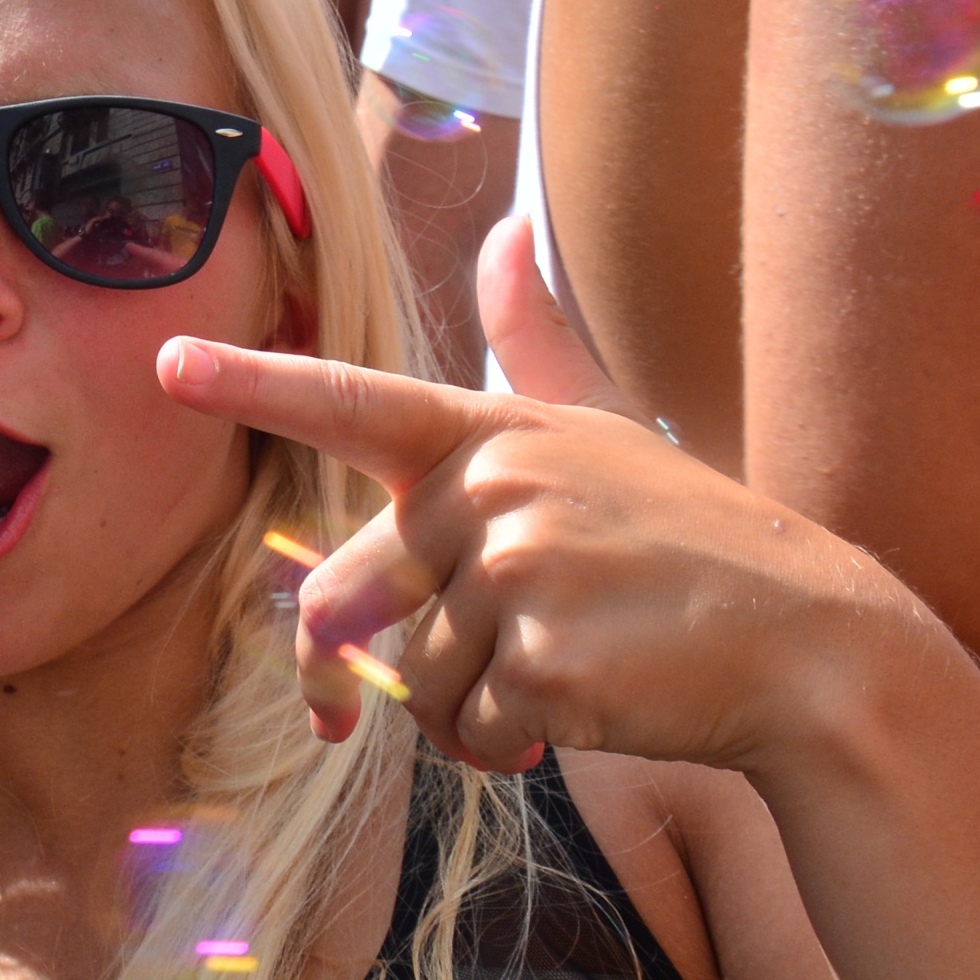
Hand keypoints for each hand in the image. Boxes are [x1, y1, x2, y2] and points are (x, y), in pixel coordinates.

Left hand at [157, 219, 956, 778]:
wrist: (813, 648)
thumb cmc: (694, 538)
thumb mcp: (605, 425)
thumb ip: (536, 341)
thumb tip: (507, 229)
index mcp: (492, 435)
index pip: (353, 403)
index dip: (253, 383)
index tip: (166, 362)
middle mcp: (494, 492)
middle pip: (347, 594)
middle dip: (341, 664)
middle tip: (341, 711)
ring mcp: (521, 576)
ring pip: (418, 679)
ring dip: (468, 711)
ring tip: (560, 678)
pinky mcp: (546, 665)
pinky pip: (469, 731)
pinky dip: (508, 749)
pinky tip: (582, 715)